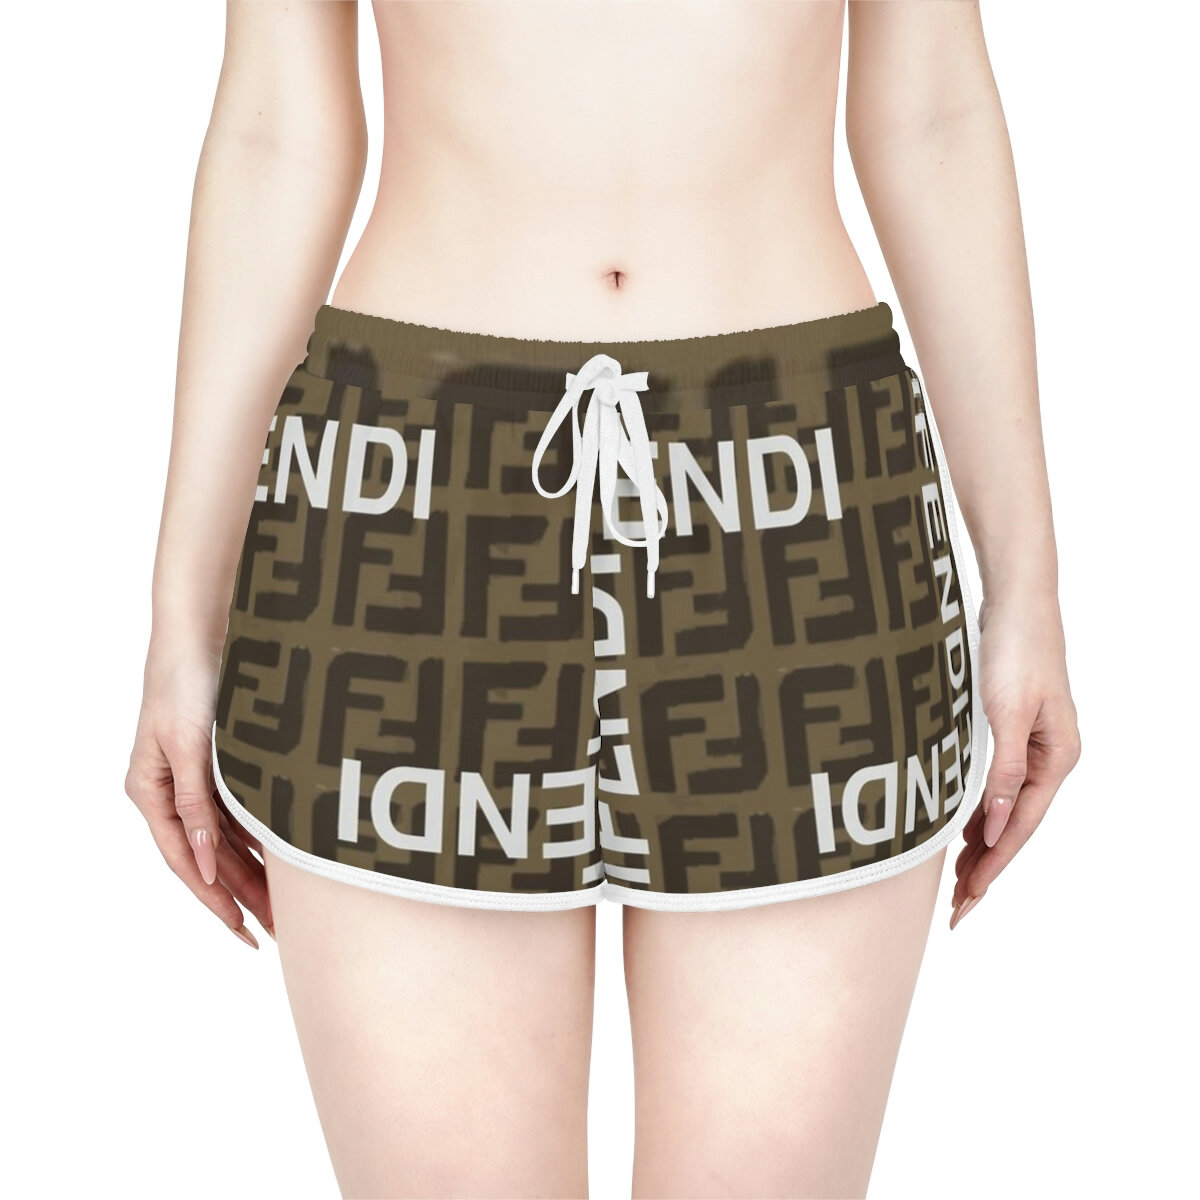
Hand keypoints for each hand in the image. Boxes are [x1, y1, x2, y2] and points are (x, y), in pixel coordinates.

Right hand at [124, 640, 272, 945]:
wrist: (204, 630)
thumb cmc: (189, 681)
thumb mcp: (191, 745)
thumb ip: (197, 804)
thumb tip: (205, 865)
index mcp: (152, 792)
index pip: (186, 862)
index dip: (215, 900)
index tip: (243, 931)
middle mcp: (171, 791)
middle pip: (209, 858)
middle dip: (242, 896)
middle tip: (276, 932)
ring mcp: (195, 779)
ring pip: (226, 840)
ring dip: (254, 872)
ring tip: (286, 907)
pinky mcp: (219, 764)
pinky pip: (238, 814)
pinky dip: (259, 838)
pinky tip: (284, 861)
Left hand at [950, 591, 1080, 928]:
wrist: (1016, 601)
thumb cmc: (1014, 650)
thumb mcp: (1008, 714)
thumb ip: (1004, 773)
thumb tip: (994, 830)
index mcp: (1056, 760)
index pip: (1017, 829)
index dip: (992, 868)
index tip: (965, 903)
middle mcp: (1050, 759)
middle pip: (1012, 828)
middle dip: (985, 869)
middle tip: (955, 910)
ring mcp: (1033, 747)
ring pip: (1004, 811)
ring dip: (980, 846)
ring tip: (956, 883)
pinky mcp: (1013, 732)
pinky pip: (997, 788)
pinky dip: (979, 814)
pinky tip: (962, 833)